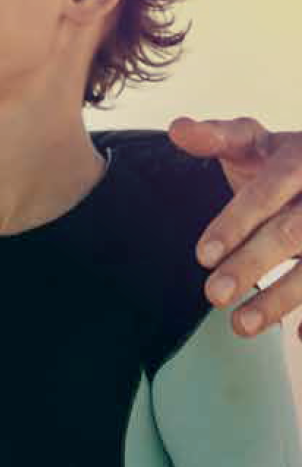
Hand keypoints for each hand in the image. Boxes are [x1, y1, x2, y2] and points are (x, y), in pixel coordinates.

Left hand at [168, 116, 301, 339]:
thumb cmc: (281, 159)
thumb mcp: (251, 142)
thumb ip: (215, 137)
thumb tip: (177, 128)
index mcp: (299, 159)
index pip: (268, 192)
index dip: (235, 223)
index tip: (202, 256)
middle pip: (290, 233)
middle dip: (251, 265)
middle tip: (212, 295)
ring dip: (282, 299)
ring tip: (241, 325)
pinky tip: (300, 338)